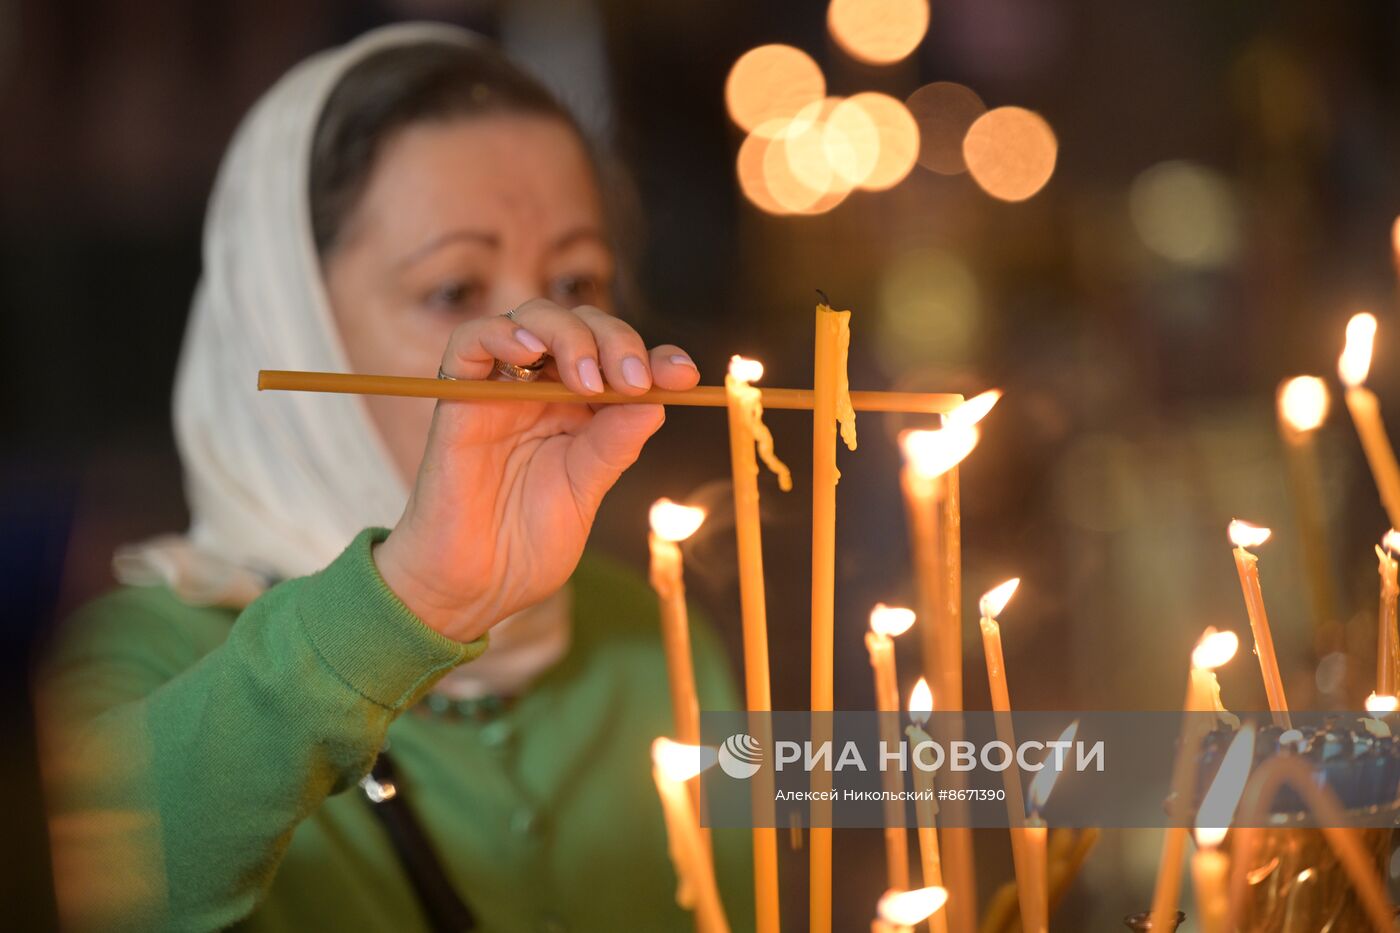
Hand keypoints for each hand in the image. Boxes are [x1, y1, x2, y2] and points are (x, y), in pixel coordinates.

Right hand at [372, 299, 699, 641]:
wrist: (474, 588)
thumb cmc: (526, 545)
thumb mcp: (585, 492)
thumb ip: (613, 446)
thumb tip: (657, 402)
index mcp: (579, 410)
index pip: (618, 359)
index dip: (655, 357)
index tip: (685, 375)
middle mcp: (540, 390)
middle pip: (581, 327)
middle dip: (617, 342)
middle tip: (633, 380)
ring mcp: (500, 390)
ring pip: (532, 319)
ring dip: (570, 335)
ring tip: (590, 379)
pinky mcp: (457, 399)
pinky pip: (469, 342)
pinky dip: (501, 334)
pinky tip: (530, 351)